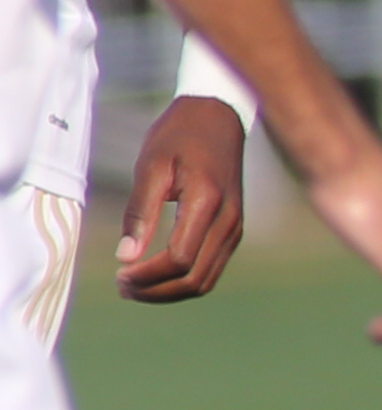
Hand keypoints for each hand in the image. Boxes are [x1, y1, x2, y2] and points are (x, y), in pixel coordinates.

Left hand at [110, 93, 246, 302]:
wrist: (218, 119)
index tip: (119, 274)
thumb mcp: (151, 166)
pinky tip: (156, 274)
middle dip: (155, 290)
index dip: (147, 275)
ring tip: (135, 285)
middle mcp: (228, 222)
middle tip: (121, 287)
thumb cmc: (179, 136)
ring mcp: (234, 229)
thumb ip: (140, 212)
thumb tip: (126, 256)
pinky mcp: (232, 231)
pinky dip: (182, 280)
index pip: (180, 259)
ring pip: (205, 281)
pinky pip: (210, 269)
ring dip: (168, 291)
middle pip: (194, 279)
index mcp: (207, 203)